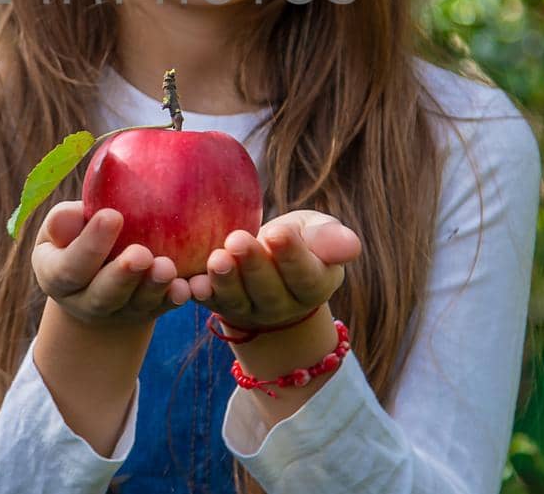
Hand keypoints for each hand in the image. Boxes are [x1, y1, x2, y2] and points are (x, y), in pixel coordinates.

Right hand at [31, 201, 190, 328]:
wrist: (96, 275)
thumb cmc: (76, 237)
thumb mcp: (61, 228)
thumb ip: (63, 221)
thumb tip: (73, 214)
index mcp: (57, 277)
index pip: (70, 267)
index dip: (90, 245)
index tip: (112, 216)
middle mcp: (87, 301)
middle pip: (105, 294)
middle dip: (124, 275)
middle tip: (141, 254)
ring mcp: (120, 311)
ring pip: (138, 303)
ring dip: (154, 287)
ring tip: (166, 267)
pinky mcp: (149, 310)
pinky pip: (164, 306)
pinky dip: (176, 297)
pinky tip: (190, 286)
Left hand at [186, 210, 362, 333]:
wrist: (271, 266)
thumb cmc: (299, 241)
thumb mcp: (317, 232)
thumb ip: (329, 238)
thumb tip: (352, 245)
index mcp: (313, 285)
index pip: (304, 275)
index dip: (292, 255)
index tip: (279, 233)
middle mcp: (281, 305)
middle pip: (267, 289)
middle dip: (252, 265)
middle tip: (238, 240)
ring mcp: (248, 310)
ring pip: (237, 299)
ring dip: (225, 280)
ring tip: (216, 258)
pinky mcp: (218, 305)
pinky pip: (208, 304)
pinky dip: (199, 295)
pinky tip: (191, 284)